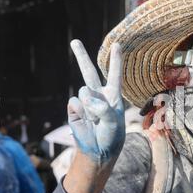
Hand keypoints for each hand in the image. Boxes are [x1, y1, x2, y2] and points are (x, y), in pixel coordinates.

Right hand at [67, 40, 124, 164]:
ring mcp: (85, 102)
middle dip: (81, 56)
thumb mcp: (114, 122)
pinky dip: (81, 112)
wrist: (99, 150)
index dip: (115, 60)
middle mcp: (98, 95)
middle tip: (74, 41)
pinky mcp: (74, 109)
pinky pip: (75, 103)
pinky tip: (86, 122)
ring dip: (90, 107)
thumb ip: (103, 108)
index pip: (114, 74)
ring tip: (96, 121)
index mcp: (113, 95)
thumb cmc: (112, 135)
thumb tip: (86, 99)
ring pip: (83, 91)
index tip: (117, 44)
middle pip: (89, 72)